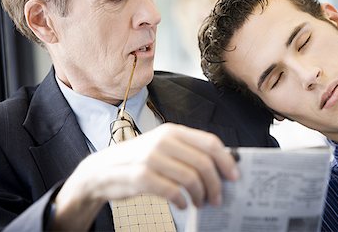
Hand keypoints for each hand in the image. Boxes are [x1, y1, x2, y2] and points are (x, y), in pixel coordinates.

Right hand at [52, 123, 238, 229]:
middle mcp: (163, 141)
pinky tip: (182, 205)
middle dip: (216, 184)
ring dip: (200, 195)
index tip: (235, 177)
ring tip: (200, 203)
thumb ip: (188, 152)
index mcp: (172, 131)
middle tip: (218, 198)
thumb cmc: (139, 159)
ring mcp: (151, 158)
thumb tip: (222, 164)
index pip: (210, 142)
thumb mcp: (163, 147)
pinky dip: (182, 201)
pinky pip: (173, 191)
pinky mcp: (141, 176)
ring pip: (191, 179)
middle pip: (204, 163)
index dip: (226, 161)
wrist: (102, 170)